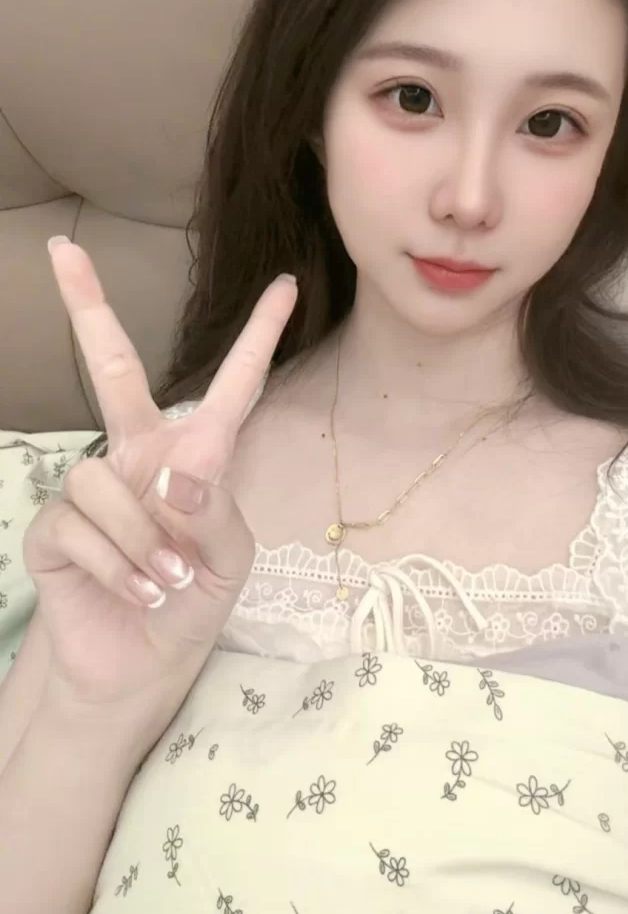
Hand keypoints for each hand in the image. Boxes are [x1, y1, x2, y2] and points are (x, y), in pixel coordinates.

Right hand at [23, 239, 296, 731]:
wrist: (142, 664)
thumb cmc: (196, 599)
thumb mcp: (230, 558)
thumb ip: (214, 510)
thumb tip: (175, 475)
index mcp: (192, 454)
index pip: (229, 388)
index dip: (257, 338)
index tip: (287, 286)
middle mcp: (136, 456)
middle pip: (108, 366)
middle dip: (86, 306)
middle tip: (63, 249)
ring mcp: (91, 487)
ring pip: (103, 479)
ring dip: (142, 538)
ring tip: (167, 578)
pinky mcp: (54, 528)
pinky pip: (80, 525)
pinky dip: (119, 566)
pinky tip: (139, 591)